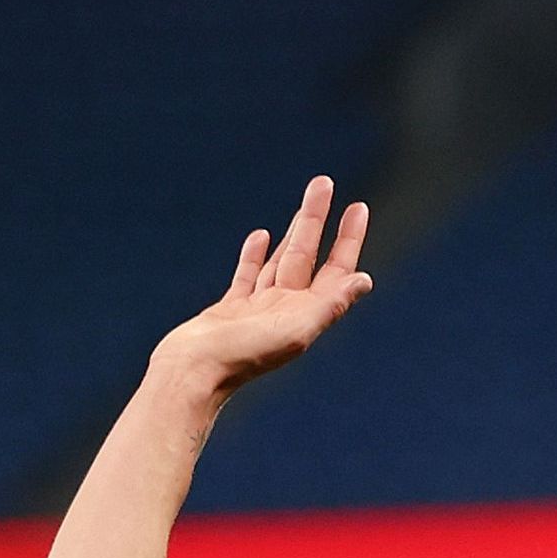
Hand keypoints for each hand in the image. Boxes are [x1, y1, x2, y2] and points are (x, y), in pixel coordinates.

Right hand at [152, 175, 375, 395]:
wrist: (192, 374)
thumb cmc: (243, 356)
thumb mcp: (295, 330)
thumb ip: (330, 305)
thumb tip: (364, 281)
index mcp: (305, 314)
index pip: (335, 269)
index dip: (348, 239)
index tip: (357, 207)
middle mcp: (286, 310)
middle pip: (307, 255)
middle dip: (317, 220)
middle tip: (324, 183)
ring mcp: (257, 309)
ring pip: (280, 261)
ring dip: (293, 233)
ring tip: (305, 206)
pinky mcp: (229, 310)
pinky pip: (248, 276)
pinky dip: (256, 256)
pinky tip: (262, 236)